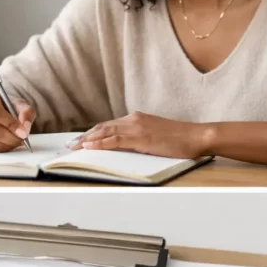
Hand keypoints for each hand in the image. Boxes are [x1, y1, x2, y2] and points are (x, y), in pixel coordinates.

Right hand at [0, 93, 35, 151]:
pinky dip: (3, 149)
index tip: (23, 132)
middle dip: (12, 137)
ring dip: (9, 145)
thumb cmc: (5, 108)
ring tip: (17, 140)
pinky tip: (7, 142)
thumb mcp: (17, 104)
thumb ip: (26, 112)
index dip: (11, 124)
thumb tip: (25, 127)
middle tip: (22, 139)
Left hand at [68, 112, 211, 158]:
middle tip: (71, 145)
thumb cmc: (180, 139)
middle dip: (85, 136)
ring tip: (74, 147)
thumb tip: (127, 147)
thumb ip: (140, 139)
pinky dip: (100, 143)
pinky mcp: (140, 137)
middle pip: (103, 127)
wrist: (196, 136)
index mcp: (137, 119)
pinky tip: (90, 147)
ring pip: (105, 132)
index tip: (81, 140)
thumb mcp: (155, 137)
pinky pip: (115, 140)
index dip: (93, 133)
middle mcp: (133, 119)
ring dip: (87, 140)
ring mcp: (136, 127)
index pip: (109, 125)